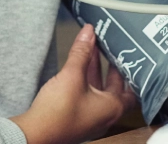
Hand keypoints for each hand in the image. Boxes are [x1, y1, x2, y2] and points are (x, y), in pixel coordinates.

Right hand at [11, 24, 136, 143]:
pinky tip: (77, 70)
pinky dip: (86, 83)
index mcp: (111, 108)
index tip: (130, 59)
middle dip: (111, 69)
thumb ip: (81, 52)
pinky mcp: (76, 120)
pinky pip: (87, 98)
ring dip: (95, 74)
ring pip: (98, 93)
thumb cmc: (58, 113)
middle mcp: (104, 116)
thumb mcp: (72, 75)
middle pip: (114, 90)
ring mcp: (90, 120)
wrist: (35, 133)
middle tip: (110, 51)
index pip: (132, 91)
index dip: (132, 74)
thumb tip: (88, 33)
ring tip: (91, 53)